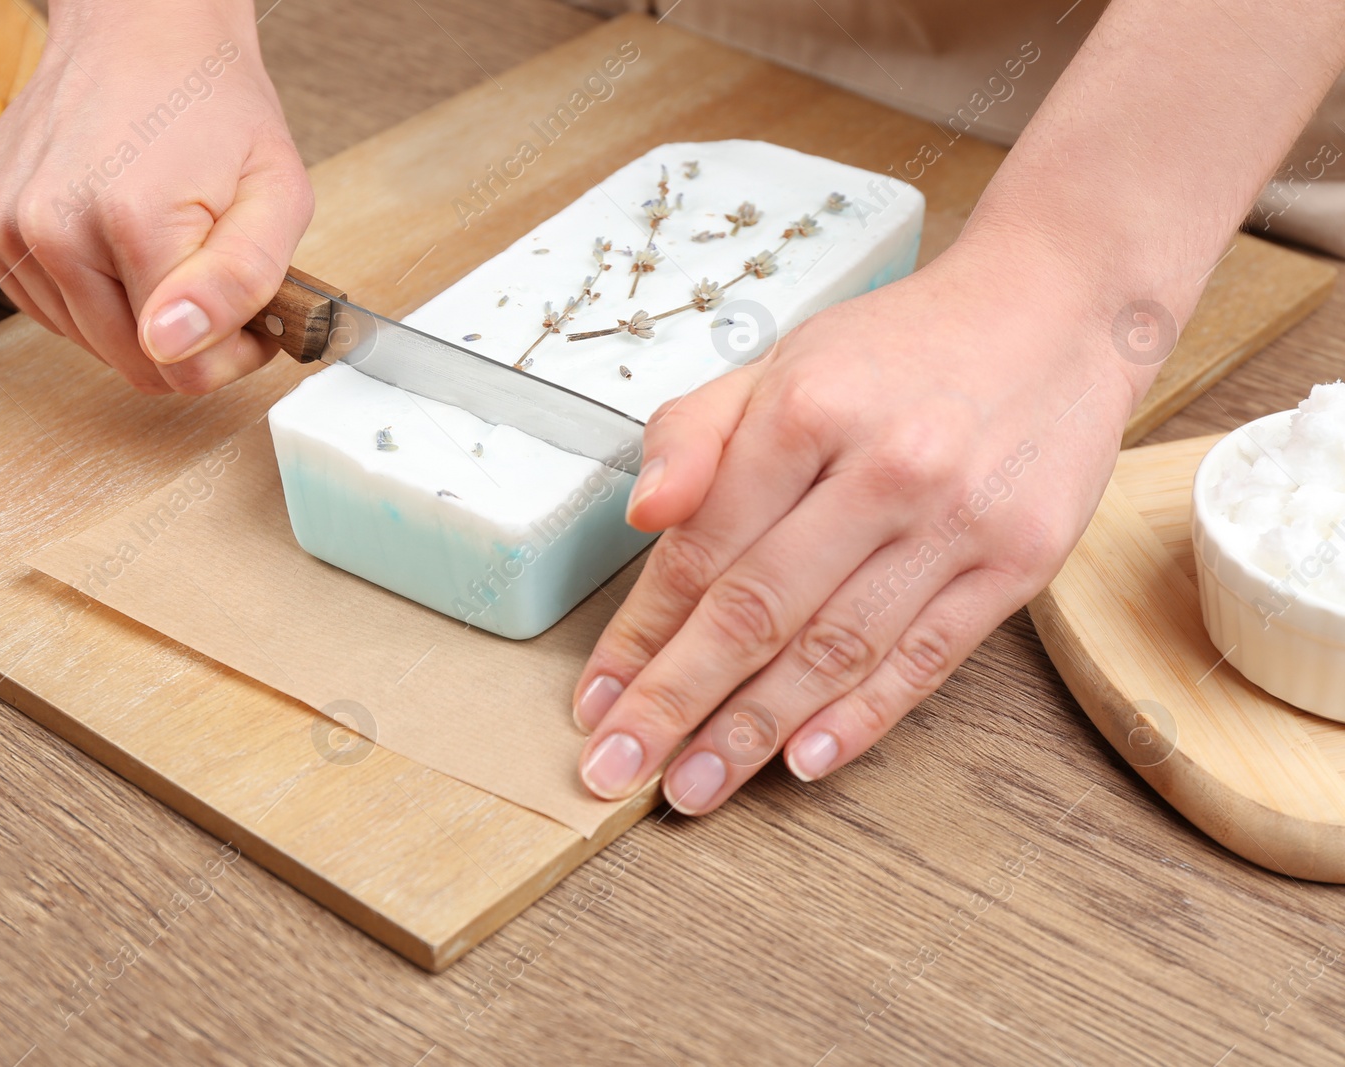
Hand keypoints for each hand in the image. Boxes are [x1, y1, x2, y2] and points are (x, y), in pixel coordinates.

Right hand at [0, 0, 312, 394]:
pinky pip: (49, 310)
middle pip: (132, 363)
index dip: (231, 353)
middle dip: (186, 341)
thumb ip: (243, 282)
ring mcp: (3, 229)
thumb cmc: (214, 105)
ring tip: (165, 243)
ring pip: (89, 343)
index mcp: (130, 221)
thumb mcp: (278, 193)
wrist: (139, 27)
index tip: (254, 313)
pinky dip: (91, 293)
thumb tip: (175, 348)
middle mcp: (50, 229)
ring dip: (136, 315)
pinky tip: (113, 237)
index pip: (183, 367)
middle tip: (215, 274)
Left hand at [572, 236, 1138, 814]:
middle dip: (676, 701)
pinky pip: (926, 659)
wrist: (1053, 313)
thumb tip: (642, 515)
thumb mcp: (780, 363)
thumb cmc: (898, 351)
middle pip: (758, 610)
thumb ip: (694, 433)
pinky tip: (802, 762)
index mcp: (807, 410)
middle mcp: (884, 467)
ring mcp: (957, 521)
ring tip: (695, 786)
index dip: (640, 634)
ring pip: (836, 649)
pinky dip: (862, 718)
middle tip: (618, 769)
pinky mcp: (1018, 562)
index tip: (597, 697)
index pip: (701, 548)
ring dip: (754, 731)